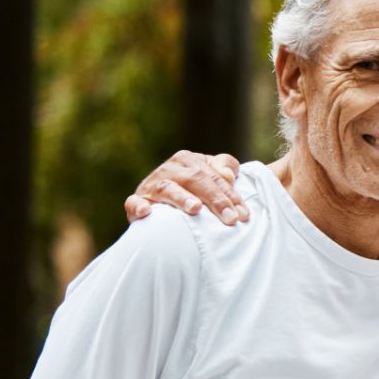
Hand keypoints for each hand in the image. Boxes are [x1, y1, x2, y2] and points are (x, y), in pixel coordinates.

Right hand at [124, 151, 248, 224]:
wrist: (162, 206)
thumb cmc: (194, 191)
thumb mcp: (211, 176)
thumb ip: (224, 169)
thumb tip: (228, 174)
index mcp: (188, 160)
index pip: (214, 176)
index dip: (231, 196)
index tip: (244, 215)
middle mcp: (169, 169)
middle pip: (196, 180)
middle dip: (216, 200)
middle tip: (231, 219)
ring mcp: (151, 185)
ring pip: (168, 188)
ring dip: (182, 198)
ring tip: (196, 208)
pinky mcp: (137, 201)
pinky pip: (134, 203)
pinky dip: (139, 207)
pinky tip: (147, 212)